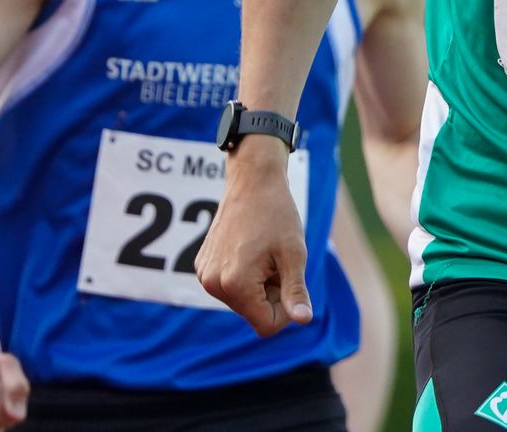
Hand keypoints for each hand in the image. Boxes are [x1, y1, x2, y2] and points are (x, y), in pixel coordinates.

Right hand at [195, 144, 312, 335]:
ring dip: (259, 286)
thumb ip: (295, 291)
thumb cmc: (277, 214)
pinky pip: (230, 286)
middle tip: (279, 263)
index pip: (266, 325)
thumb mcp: (293, 254)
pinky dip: (245, 276)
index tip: (292, 281)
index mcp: (235, 284)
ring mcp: (205, 275)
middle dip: (272, 295)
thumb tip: (303, 320)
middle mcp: (213, 284)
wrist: (252, 181)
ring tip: (264, 255)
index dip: (286, 310)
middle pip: (253, 313)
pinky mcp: (202, 266)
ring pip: (242, 301)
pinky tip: (251, 249)